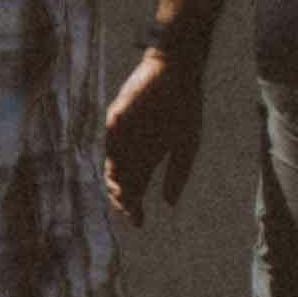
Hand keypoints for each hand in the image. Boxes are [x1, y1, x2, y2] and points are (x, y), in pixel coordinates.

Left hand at [100, 42, 202, 224]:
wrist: (180, 73)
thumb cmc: (185, 107)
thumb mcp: (187, 145)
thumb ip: (178, 173)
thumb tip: (169, 204)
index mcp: (149, 155)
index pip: (136, 186)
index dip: (135, 206)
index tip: (140, 223)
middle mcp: (132, 147)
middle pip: (121, 180)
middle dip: (124, 199)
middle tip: (130, 211)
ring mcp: (123, 132)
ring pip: (112, 163)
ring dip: (116, 182)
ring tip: (125, 196)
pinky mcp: (117, 115)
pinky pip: (110, 138)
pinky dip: (113, 155)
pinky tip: (119, 171)